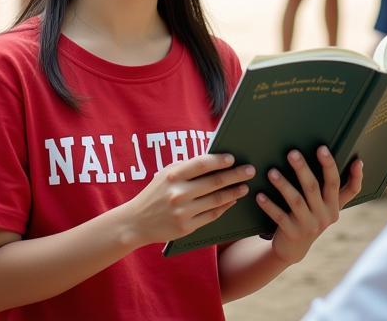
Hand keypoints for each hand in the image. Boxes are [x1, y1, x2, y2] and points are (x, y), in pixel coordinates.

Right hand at [119, 154, 253, 245]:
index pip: (201, 164)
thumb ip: (187, 168)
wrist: (137, 221)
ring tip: (244, 187)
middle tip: (250, 170)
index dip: (219, 160)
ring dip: (234, 192)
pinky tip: (232, 201)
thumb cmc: (155, 193)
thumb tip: (214, 160)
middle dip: (235, 175)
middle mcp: (178, 193)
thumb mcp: (166, 174)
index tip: (233, 158)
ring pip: (216, 200)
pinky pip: (211, 215)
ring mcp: (183, 211)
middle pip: (214, 182)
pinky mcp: (187, 227)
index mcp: (173, 175)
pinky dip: (224, 207)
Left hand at [257, 147, 363, 265]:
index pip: (341, 185)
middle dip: (303, 169)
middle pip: (314, 188)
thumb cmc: (311, 216)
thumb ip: (337, 186)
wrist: (294, 248)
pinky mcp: (293, 233)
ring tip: (272, 172)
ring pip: (296, 201)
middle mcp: (325, 215)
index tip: (325, 149)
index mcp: (334, 205)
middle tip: (292, 153)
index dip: (337, 168)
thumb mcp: (327, 204)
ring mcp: (309, 226)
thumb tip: (358, 161)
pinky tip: (260, 195)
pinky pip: (280, 217)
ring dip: (283, 185)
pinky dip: (270, 205)